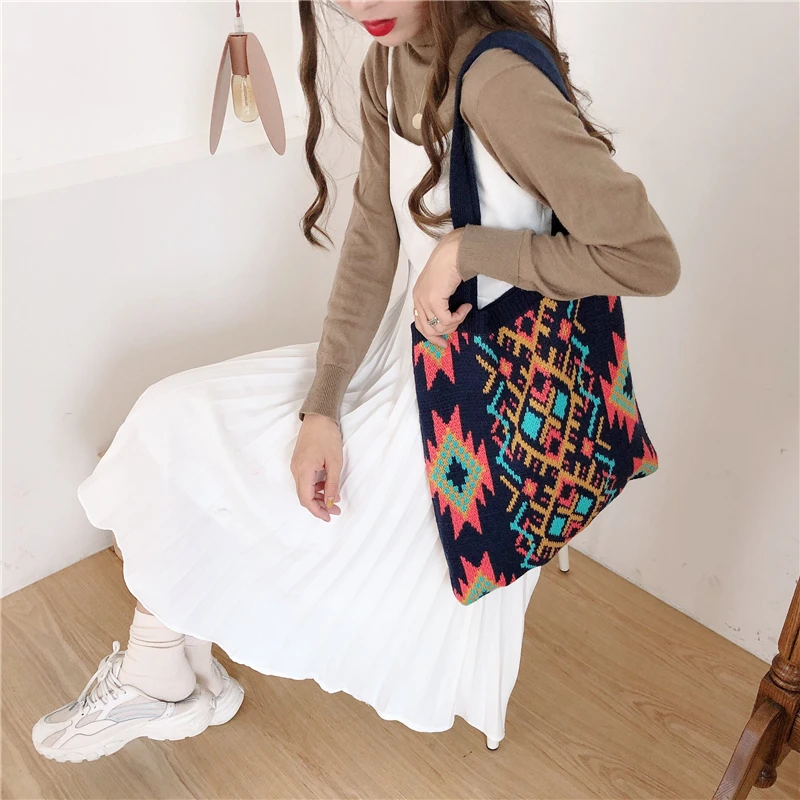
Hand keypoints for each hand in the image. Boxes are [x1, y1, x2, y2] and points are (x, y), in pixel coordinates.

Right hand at [290, 413, 342, 521]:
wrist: (319, 417)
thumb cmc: (327, 437)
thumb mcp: (334, 462)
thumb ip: (332, 484)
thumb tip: (331, 502)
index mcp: (303, 471)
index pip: (306, 499)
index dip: (317, 511)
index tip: (329, 517)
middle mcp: (296, 470)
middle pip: (304, 496)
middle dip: (319, 506)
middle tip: (336, 511)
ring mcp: (296, 466)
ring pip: (305, 489)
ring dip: (318, 497)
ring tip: (334, 500)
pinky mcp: (299, 462)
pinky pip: (305, 480)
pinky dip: (316, 487)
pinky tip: (328, 486)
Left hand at [413, 228, 471, 346]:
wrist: (454, 252)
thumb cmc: (451, 265)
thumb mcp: (441, 287)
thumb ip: (439, 302)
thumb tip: (447, 320)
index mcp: (418, 296)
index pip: (419, 324)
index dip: (431, 336)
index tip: (443, 342)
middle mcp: (418, 299)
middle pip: (426, 329)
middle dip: (443, 334)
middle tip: (455, 333)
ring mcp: (424, 299)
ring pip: (438, 326)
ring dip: (454, 323)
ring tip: (463, 312)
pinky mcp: (434, 300)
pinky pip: (447, 319)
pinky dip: (459, 316)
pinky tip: (466, 307)